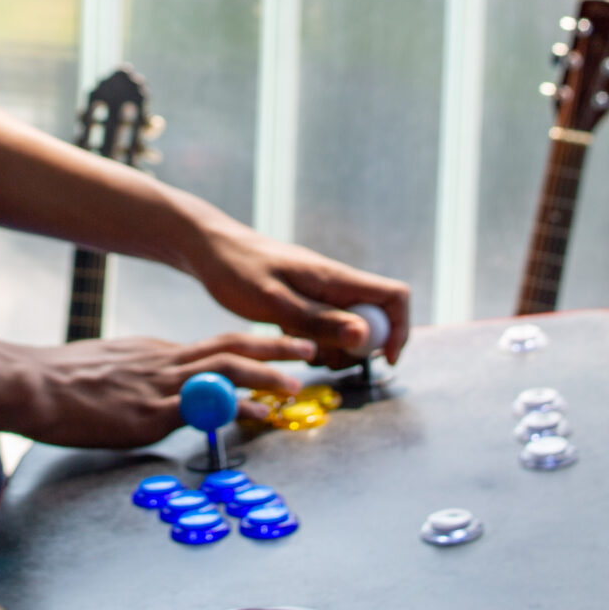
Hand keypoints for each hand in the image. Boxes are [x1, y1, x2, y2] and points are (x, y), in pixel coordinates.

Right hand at [21, 332, 316, 447]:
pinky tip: (258, 415)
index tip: (277, 351)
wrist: (34, 384)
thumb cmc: (62, 379)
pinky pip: (204, 409)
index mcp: (156, 351)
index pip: (213, 347)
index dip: (250, 348)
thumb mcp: (111, 364)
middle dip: (272, 346)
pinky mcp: (151, 413)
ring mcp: (160, 386)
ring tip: (295, 382)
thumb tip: (161, 387)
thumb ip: (143, 373)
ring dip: (266, 373)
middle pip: (229, 347)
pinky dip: (237, 409)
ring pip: (225, 370)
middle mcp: (164, 361)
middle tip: (306, 348)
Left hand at [182, 215, 411, 366]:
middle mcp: (335, 284)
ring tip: (302, 351)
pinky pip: (327, 325)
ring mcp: (321, 291)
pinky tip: (290, 341)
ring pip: (352, 326)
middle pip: (376, 319)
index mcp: (335, 279)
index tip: (384, 360)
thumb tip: (366, 336)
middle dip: (361, 349)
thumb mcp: (274, 303)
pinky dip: (317, 341)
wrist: (209, 249)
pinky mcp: (306, 299)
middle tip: (325, 360)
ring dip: (336, 348)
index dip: (399, 329)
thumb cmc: (236, 270)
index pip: (394, 296)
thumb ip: (319, 321)